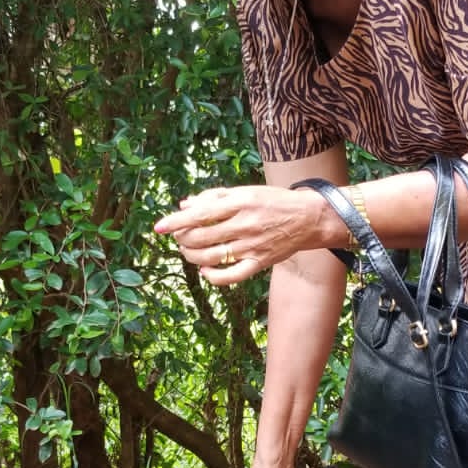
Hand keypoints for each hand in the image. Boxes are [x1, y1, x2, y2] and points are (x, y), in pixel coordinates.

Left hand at [155, 184, 328, 283]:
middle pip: (201, 237)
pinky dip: (214, 276)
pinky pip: (232, 276)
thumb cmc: (272, 201)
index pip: (199, 214)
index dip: (176, 221)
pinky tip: (205, 271)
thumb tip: (185, 204)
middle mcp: (244, 224)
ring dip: (192, 256)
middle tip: (179, 238)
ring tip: (188, 251)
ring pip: (211, 257)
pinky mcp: (260, 262)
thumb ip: (214, 197)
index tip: (159, 227)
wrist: (308, 218)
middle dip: (182, 239)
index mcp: (239, 203)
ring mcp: (252, 246)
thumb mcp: (244, 191)